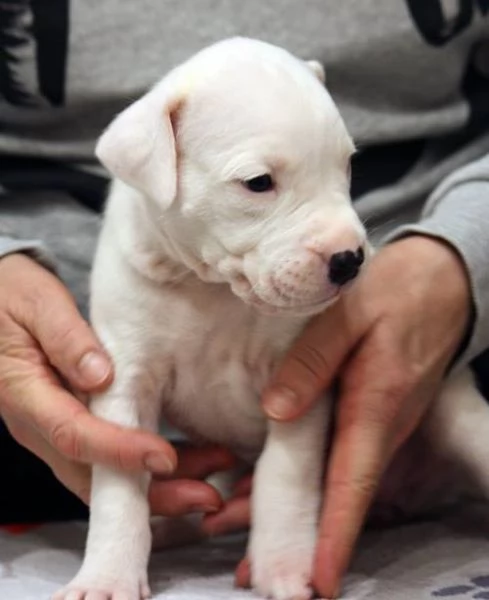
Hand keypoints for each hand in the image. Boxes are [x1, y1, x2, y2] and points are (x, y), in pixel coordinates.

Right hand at [0, 254, 183, 503]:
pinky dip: (141, 471)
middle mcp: (36, 425)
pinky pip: (101, 462)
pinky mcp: (65, 426)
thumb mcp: (38, 303)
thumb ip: (66, 338)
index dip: (120, 451)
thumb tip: (101, 376)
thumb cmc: (12, 297)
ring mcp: (49, 431)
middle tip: (206, 495)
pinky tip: (184, 462)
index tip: (165, 458)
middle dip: (151, 493)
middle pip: (92, 476)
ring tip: (209, 482)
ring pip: (100, 478)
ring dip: (155, 489)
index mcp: (27, 393)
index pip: (75, 435)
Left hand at [207, 236, 470, 596]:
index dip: (334, 533)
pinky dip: (307, 474)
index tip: (319, 580)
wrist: (438, 283)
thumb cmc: (395, 293)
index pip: (353, 482)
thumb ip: (311, 359)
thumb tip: (275, 410)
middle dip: (304, 536)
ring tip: (250, 534)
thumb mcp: (348, 314)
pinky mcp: (372, 410)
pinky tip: (271, 481)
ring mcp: (379, 421)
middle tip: (259, 572)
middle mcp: (381, 424)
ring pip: (336, 476)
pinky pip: (338, 453)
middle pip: (339, 492)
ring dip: (299, 508)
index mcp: (376, 404)